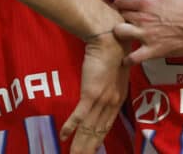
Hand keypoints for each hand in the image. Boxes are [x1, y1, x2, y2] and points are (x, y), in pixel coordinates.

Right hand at [60, 33, 128, 152]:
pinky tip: (64, 137)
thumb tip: (102, 91)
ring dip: (79, 144)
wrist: (111, 38)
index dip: (98, 139)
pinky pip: (79, 115)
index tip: (92, 149)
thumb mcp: (116, 73)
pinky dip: (71, 127)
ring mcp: (102, 99)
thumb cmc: (113, 51)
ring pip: (88, 127)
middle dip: (88, 147)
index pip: (107, 125)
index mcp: (118, 98)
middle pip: (97, 131)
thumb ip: (110, 86)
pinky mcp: (91, 93)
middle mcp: (112, 102)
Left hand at [113, 0, 182, 64]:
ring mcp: (148, 35)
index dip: (120, 5)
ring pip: (120, 35)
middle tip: (125, 22)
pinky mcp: (154, 50)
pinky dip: (129, 59)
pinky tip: (129, 58)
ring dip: (121, 36)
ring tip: (125, 38)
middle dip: (119, 19)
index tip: (122, 8)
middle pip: (118, 18)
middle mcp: (144, 18)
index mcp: (147, 2)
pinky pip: (133, 58)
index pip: (121, 2)